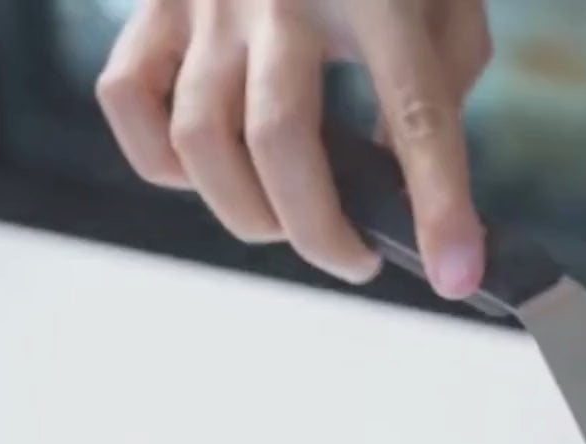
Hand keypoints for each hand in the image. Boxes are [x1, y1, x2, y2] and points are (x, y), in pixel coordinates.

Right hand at [95, 0, 491, 297]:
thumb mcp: (446, 4)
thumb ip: (439, 87)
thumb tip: (400, 183)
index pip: (417, 116)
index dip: (440, 206)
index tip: (456, 273)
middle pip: (282, 141)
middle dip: (320, 231)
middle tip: (355, 260)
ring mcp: (209, 0)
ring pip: (200, 138)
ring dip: (248, 212)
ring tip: (290, 225)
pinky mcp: (155, 4)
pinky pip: (129, 101)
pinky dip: (163, 163)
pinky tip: (212, 173)